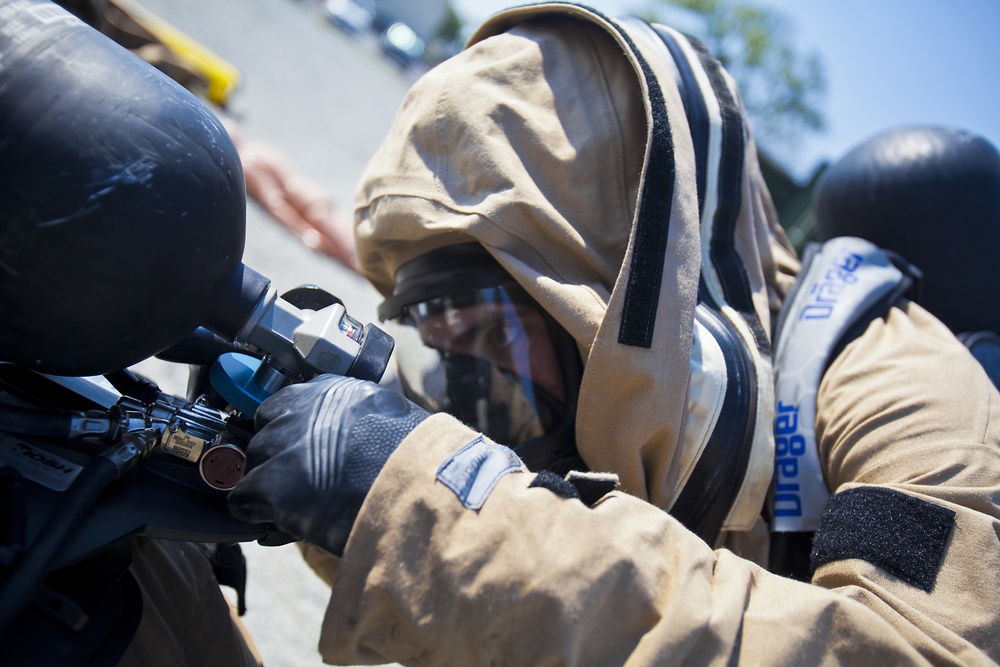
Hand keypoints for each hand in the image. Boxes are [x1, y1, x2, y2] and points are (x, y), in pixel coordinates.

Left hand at [228, 375, 428, 555]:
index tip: (299, 454)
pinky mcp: (271, 484)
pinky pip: (243, 500)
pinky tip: (281, 521)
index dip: (290, 436)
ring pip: (252, 467)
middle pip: (264, 436)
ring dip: (269, 487)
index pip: (283, 408)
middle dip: (278, 461)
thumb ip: (353, 416)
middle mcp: (296, 410)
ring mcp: (280, 445)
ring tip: (297, 506)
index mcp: (325, 390)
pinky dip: (258, 513)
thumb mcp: (384, 414)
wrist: (417, 482)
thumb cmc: (413, 456)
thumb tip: (348, 435)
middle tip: (301, 484)